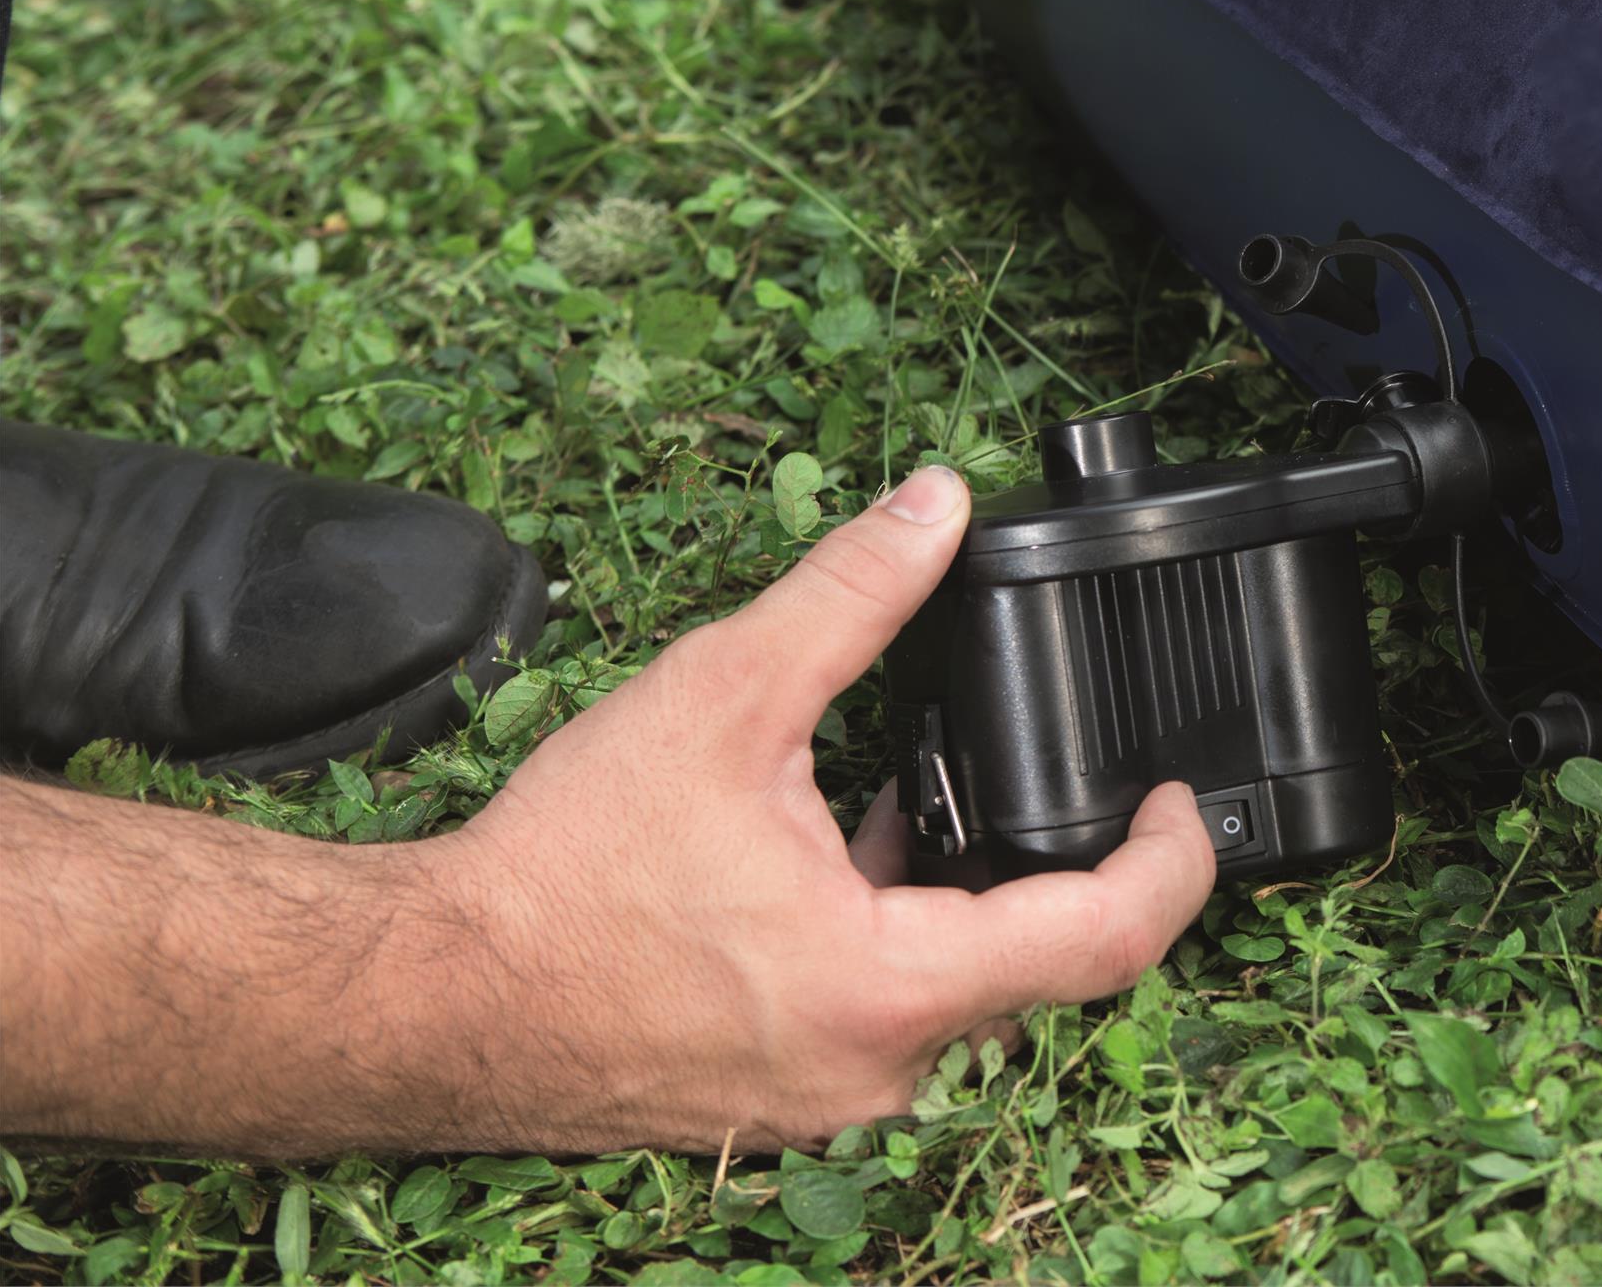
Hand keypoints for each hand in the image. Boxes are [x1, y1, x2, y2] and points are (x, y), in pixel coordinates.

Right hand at [437, 464, 1215, 1150]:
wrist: (425, 996)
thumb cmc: (561, 874)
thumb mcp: (721, 699)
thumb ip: (848, 598)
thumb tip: (936, 505)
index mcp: (892, 988)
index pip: (1106, 941)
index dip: (1173, 863)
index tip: (1176, 799)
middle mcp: (881, 1070)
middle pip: (1040, 967)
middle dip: (1056, 863)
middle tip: (1071, 775)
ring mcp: (831, 1096)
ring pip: (959, 991)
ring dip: (962, 893)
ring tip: (929, 791)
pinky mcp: (783, 1096)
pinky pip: (888, 1014)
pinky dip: (893, 930)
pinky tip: (845, 850)